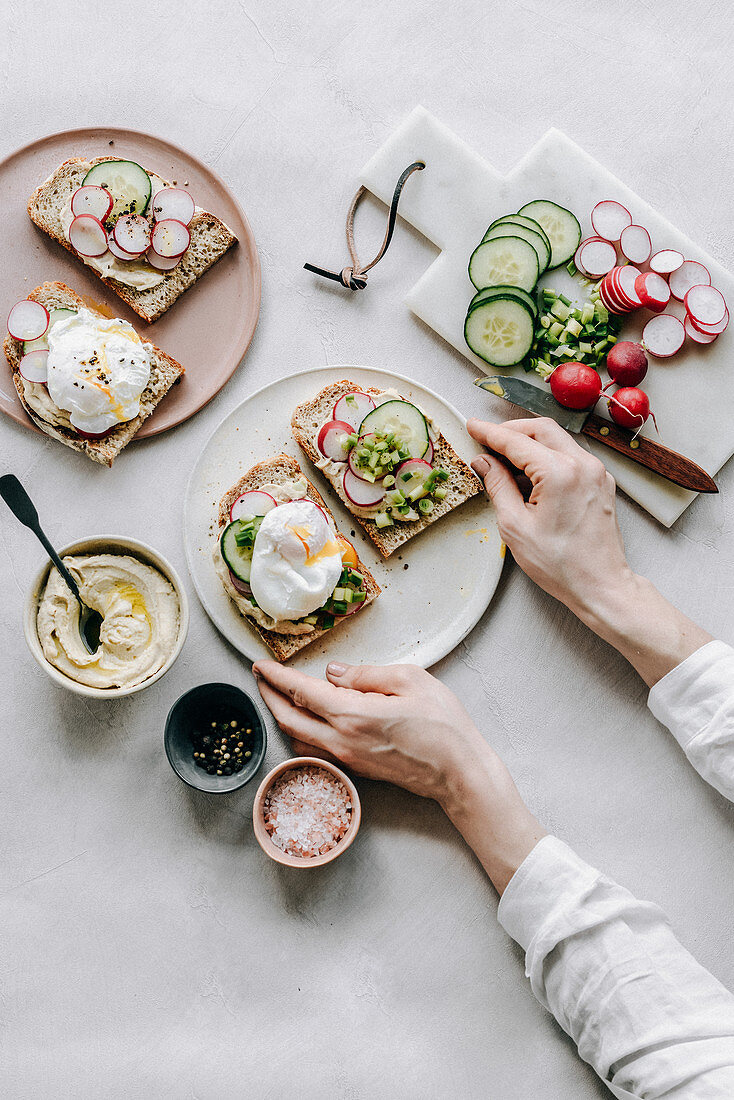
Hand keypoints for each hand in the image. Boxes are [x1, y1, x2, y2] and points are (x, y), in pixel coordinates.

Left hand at [253, 660, 488, 802]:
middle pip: (288, 720)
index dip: (276, 677)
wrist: (460, 772)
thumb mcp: (410, 680)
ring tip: (281, 696)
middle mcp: (342, 741)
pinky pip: (316, 750)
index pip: (300, 692)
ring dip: (284, 717)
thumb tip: (332, 673)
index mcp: (352, 714)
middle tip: (260, 678)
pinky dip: (303, 733)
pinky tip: (310, 721)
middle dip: (269, 697)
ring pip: (299, 739)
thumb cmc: (443, 724)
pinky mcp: (356, 770)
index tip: (259, 665)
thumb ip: (365, 674)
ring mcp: (347, 759)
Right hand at [466, 416, 630, 615]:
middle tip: (487, 439)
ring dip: (531, 442)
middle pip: (541, 430)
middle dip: (511, 431)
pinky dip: (548, 455)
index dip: (490, 433)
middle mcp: (583, 465)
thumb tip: (484, 463)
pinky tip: (532, 472)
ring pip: (558, 440)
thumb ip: (497, 486)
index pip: (517, 442)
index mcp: (560, 473)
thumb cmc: (560, 564)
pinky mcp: (601, 482)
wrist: (600, 585)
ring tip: (506, 458)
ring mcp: (596, 472)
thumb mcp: (515, 526)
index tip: (473, 427)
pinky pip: (571, 456)